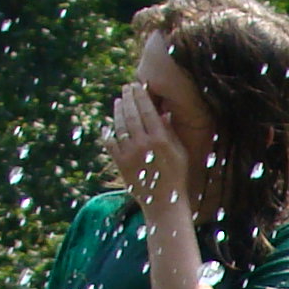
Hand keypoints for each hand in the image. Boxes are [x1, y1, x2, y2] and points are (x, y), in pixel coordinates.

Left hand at [105, 80, 193, 216]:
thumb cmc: (176, 176)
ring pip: (119, 125)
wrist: (164, 203)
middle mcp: (143, 144)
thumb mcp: (180, 152)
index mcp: (160, 140)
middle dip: (127, 98)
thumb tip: (162, 112)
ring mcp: (129, 153)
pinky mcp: (120, 163)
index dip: (140, 95)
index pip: (147, 110)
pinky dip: (108, 132)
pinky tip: (108, 125)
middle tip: (125, 88)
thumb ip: (170, 131)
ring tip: (118, 102)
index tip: (137, 85)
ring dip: (117, 111)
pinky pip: (110, 142)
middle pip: (131, 114)